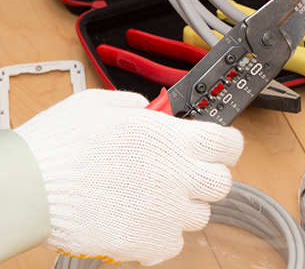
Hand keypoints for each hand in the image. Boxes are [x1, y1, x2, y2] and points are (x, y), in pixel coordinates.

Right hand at [14, 89, 243, 265]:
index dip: (225, 146)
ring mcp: (167, 212)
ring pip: (199, 215)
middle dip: (205, 178)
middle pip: (221, 184)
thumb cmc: (59, 145)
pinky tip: (138, 222)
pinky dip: (160, 237)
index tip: (217, 148)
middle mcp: (178, 175)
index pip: (229, 144)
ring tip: (148, 198)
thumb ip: (137, 106)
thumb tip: (150, 110)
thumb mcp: (100, 105)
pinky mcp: (149, 242)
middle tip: (181, 174)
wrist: (29, 188)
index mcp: (173, 138)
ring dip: (181, 207)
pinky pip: (173, 244)